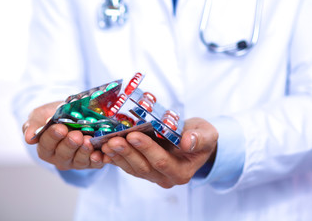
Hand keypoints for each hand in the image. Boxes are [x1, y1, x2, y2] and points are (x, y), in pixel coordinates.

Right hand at [22, 101, 103, 169]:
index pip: (46, 145)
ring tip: (88, 141)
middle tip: (76, 135)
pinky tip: (99, 153)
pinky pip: (95, 164)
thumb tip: (29, 138)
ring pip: (79, 160)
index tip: (60, 128)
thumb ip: (33, 125)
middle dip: (70, 144)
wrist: (76, 113)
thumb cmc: (57, 114)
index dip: (53, 137)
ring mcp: (76, 161)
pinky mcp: (92, 162)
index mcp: (46, 148)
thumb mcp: (42, 115)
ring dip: (84, 152)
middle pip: (63, 154)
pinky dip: (97, 159)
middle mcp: (60, 158)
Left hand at [101, 118, 217, 187]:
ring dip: (118, 156)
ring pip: (132, 168)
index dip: (147, 149)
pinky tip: (104, 149)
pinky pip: (127, 165)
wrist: (192, 140)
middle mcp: (165, 177)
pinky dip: (115, 158)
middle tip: (114, 139)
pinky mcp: (142, 168)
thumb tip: (188, 142)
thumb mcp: (207, 134)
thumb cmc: (200, 136)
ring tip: (106, 142)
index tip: (134, 135)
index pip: (161, 161)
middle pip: (143, 167)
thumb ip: (199, 139)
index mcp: (181, 171)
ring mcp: (152, 175)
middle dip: (127, 153)